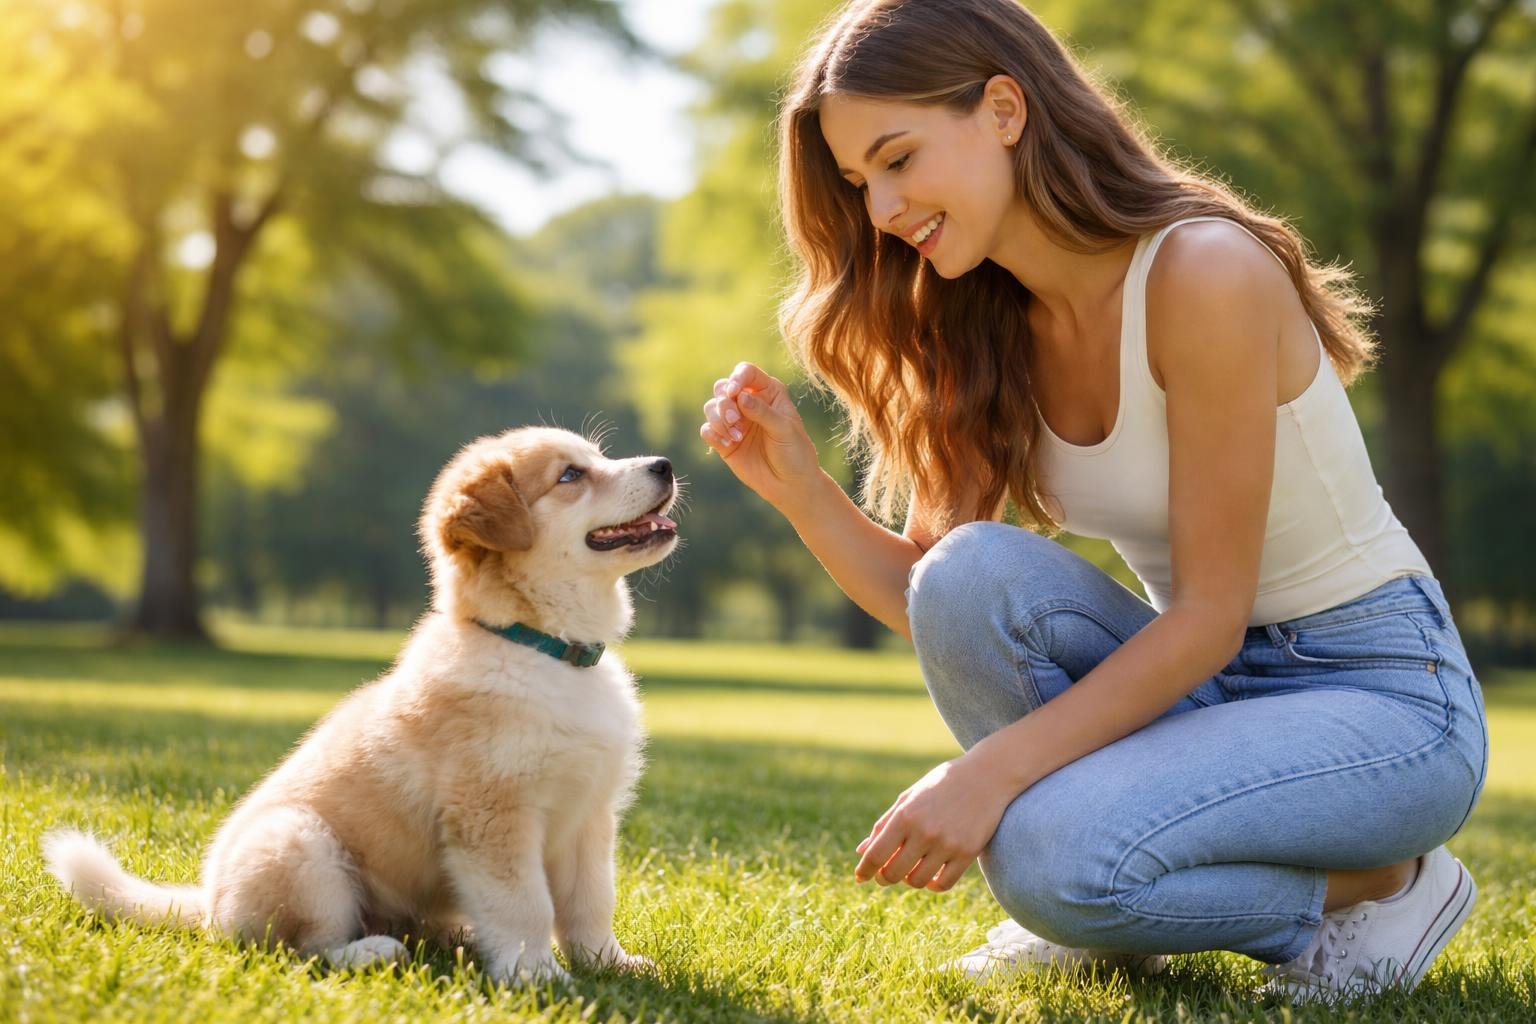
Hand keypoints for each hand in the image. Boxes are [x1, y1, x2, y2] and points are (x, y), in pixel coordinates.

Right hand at [700, 362, 822, 507]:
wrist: (791, 485)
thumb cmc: (795, 452)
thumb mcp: (784, 429)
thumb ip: (762, 411)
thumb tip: (739, 397)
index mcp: (768, 392)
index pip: (746, 372)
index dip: (736, 378)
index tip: (733, 393)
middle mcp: (749, 403)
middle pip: (722, 387)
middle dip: (724, 402)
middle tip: (734, 419)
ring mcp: (735, 422)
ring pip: (711, 407)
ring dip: (718, 420)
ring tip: (736, 437)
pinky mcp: (724, 441)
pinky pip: (707, 430)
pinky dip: (714, 435)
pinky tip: (729, 445)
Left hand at [853, 750, 1017, 891]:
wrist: (986, 776)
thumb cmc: (941, 785)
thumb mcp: (909, 798)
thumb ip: (885, 825)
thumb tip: (861, 851)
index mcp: (905, 815)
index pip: (875, 854)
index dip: (864, 870)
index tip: (860, 877)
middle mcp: (925, 831)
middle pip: (893, 873)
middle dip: (884, 878)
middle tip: (885, 875)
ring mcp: (947, 843)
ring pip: (917, 882)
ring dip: (909, 880)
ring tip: (910, 870)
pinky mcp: (967, 853)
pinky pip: (943, 884)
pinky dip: (932, 885)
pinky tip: (930, 876)